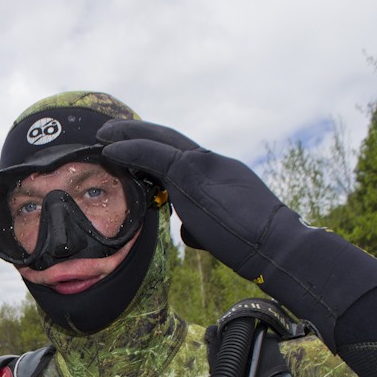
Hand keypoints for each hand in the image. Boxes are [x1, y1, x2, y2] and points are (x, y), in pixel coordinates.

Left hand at [96, 119, 287, 278]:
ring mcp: (200, 163)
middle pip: (168, 138)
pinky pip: (150, 153)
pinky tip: (108, 150)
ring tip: (104, 134)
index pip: (182, 155)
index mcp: (218, 172)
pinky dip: (128, 148)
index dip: (157, 148)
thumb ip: (199, 222)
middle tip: (113, 130)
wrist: (272, 245)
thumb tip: (187, 229)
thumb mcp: (218, 229)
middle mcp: (209, 161)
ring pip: (157, 140)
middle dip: (139, 132)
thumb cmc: (249, 245)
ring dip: (127, 134)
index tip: (136, 147)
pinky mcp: (189, 172)